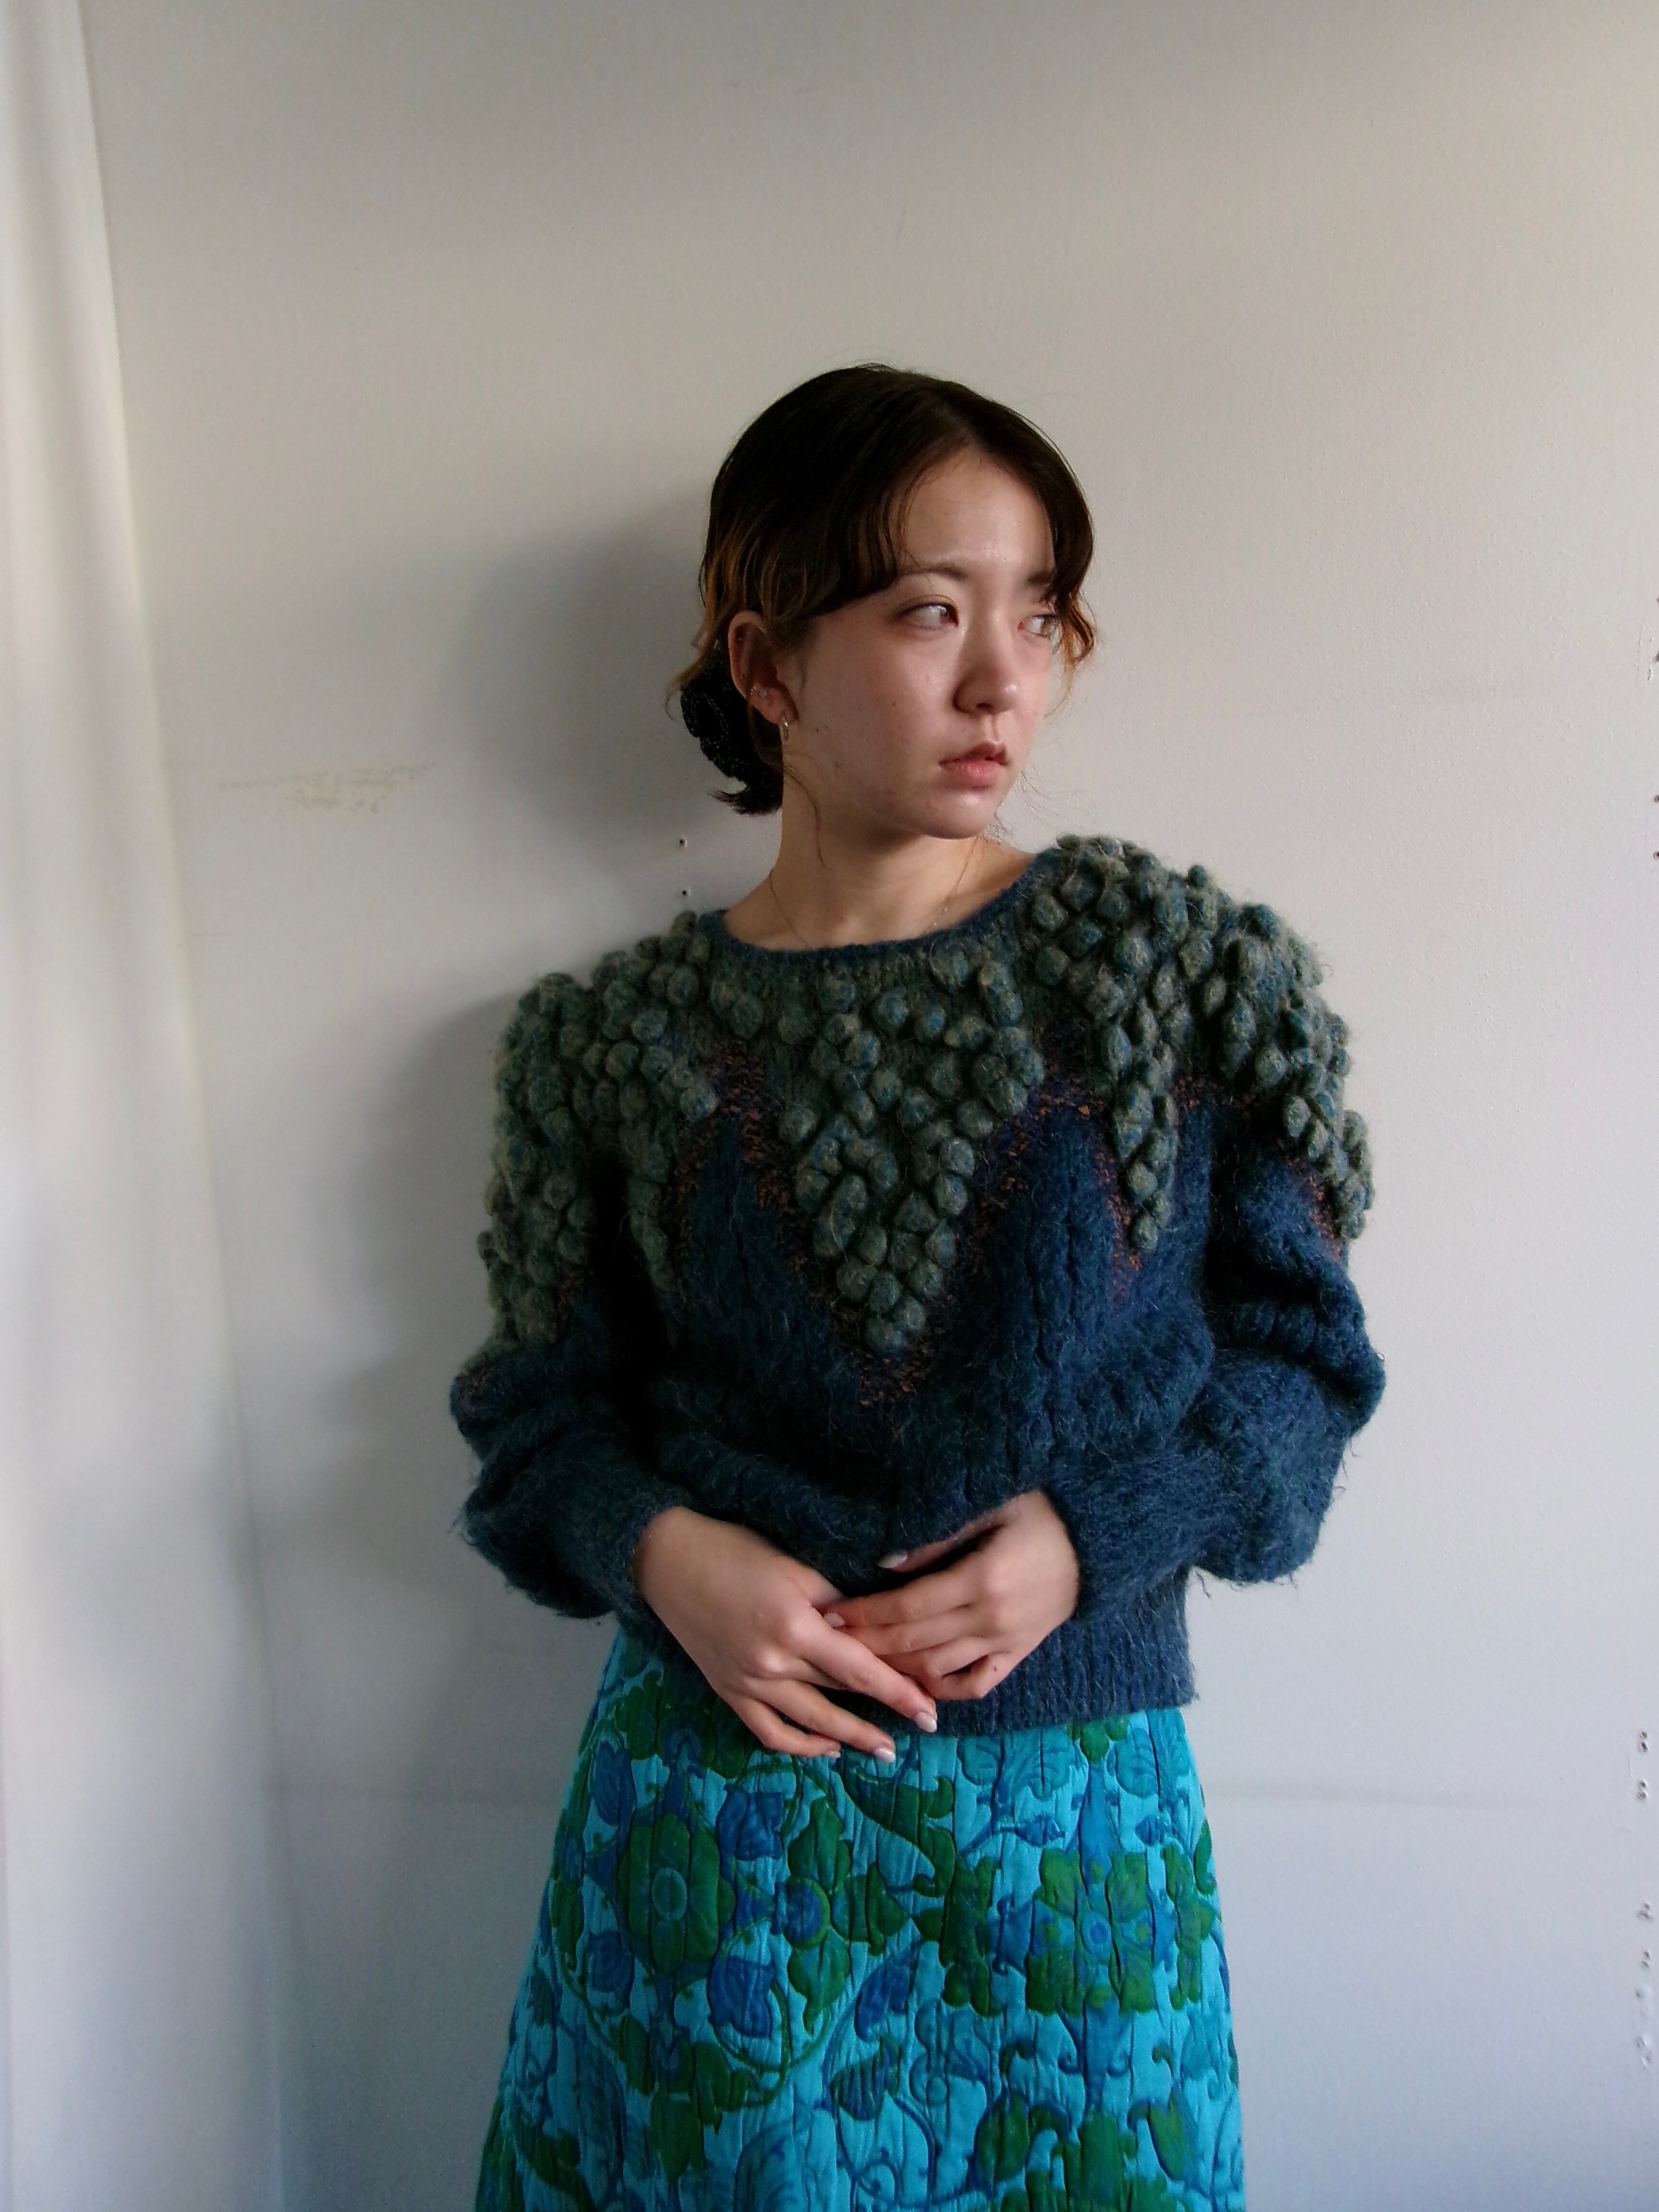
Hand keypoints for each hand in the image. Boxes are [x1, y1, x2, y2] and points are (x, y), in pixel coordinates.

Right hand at [629, 1507, 939, 1759]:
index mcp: (794, 1626)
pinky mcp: (728, 1691)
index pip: (860, 1669)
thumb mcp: (793, 1563)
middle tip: (925, 1722)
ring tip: (885, 1750)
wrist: (668, 1559)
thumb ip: (836, 1600)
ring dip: (852, 1737)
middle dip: (885, 1710)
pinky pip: (770, 1732)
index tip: (931, 1709)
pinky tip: (828, 1747)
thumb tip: (878, 1624)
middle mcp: (772, 1663)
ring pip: (811, 1721)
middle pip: (841, 1693)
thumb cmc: (734, 1548)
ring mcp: (747, 1683)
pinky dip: (801, 1745)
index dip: (899, 1691)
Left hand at [821, 1490, 1080, 1702]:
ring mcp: (1006, 1641)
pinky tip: (914, 1685)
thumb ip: (939, 1537)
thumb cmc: (1043, 1511)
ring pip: (938, 1669)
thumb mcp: (992, 1508)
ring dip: (894, 1670)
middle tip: (827, 1643)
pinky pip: (976, 1683)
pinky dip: (942, 1689)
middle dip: (865, 1645)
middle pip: (913, 1643)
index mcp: (982, 1579)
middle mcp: (991, 1619)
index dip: (864, 1614)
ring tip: (858, 1664)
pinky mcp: (1019, 1652)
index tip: (828, 1615)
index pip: (907, 1607)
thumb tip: (885, 1563)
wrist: (1100, 1540)